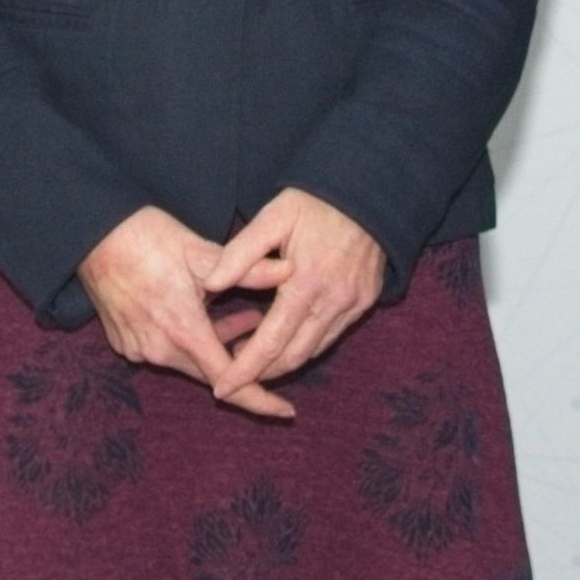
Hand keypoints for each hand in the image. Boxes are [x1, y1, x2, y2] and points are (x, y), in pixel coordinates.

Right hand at [80, 207, 292, 418]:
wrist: (92, 234)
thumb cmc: (147, 238)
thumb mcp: (201, 251)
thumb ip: (249, 270)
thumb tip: (291, 270)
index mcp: (182, 330)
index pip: (229, 380)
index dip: (260, 400)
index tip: (286, 412)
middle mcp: (159, 349)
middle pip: (210, 372)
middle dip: (241, 358)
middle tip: (267, 335)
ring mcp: (138, 349)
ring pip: (189, 360)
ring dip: (216, 344)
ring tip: (245, 316)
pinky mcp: (125, 343)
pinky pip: (166, 352)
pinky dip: (189, 339)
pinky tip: (203, 312)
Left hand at [204, 188, 387, 411]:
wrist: (369, 192)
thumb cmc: (314, 203)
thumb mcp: (273, 217)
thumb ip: (240, 253)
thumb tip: (211, 284)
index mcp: (305, 284)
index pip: (270, 342)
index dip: (244, 370)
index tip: (221, 388)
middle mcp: (332, 302)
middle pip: (293, 357)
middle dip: (262, 374)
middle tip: (233, 377)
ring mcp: (352, 304)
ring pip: (314, 351)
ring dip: (284, 362)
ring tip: (254, 358)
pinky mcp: (365, 302)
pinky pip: (332, 336)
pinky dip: (306, 345)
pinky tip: (286, 337)